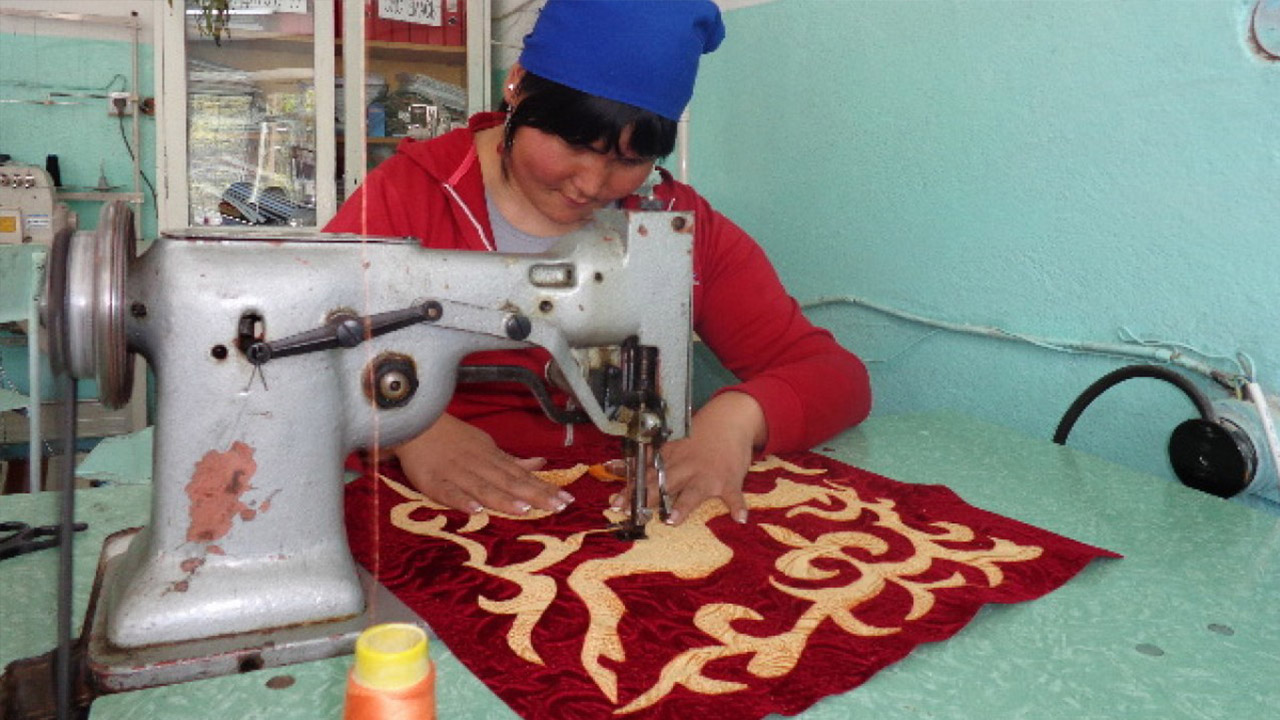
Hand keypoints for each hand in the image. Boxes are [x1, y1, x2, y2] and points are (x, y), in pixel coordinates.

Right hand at [392, 414, 574, 514]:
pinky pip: (447, 492)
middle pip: (509, 482)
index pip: (522, 475)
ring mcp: (455, 473)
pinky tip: (475, 510)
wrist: (414, 423)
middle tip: (558, 508)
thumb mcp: (486, 445)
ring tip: (524, 510)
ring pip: (482, 487)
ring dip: (503, 498)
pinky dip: (461, 500)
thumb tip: (540, 464)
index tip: (566, 500)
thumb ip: (511, 461)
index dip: (544, 487)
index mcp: (492, 457)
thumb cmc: (453, 439)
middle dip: (535, 494)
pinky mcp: (432, 481)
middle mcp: (478, 465)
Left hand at [613, 392, 765, 525]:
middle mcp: (686, 468)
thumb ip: (648, 458)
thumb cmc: (698, 437)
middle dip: (648, 499)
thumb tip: (613, 466)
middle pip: (663, 485)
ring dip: (682, 506)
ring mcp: (708, 476)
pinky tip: (740, 518)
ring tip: (673, 521)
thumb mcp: (671, 444)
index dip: (630, 490)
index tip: (615, 503)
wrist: (730, 421)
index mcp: (671, 460)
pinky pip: (734, 496)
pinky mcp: (729, 481)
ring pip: (693, 492)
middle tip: (635, 513)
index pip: (646, 476)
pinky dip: (738, 506)